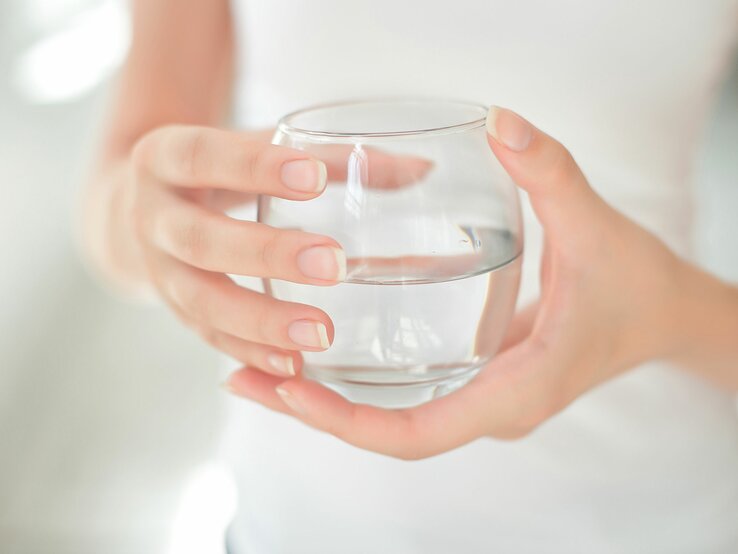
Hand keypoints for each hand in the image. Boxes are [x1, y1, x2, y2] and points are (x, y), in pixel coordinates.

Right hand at [127, 125, 430, 376]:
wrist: (134, 207)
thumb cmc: (215, 169)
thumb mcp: (250, 147)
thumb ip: (328, 155)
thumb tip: (421, 168)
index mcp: (165, 157)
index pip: (205, 157)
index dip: (255, 168)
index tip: (314, 178)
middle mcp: (151, 217)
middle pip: (200, 240)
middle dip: (266, 255)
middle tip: (332, 265)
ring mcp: (158, 272)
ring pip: (201, 302)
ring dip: (260, 322)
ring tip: (320, 334)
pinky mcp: (174, 310)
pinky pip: (209, 337)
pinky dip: (251, 353)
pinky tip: (294, 366)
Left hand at [225, 107, 691, 458]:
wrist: (662, 314)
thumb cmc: (635, 284)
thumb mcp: (596, 229)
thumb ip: (553, 174)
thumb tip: (501, 122)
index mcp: (516, 393)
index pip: (416, 435)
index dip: (346, 421)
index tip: (288, 389)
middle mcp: (491, 410)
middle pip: (385, 434)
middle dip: (313, 414)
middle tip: (242, 379)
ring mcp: (481, 401)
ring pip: (389, 422)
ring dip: (323, 405)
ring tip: (256, 371)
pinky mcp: (476, 382)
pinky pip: (404, 399)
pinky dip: (354, 388)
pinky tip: (315, 352)